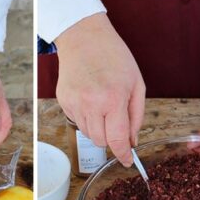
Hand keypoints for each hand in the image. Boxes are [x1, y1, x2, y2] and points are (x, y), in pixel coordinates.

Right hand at [54, 13, 144, 165]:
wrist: (84, 38)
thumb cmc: (114, 56)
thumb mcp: (136, 84)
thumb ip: (135, 116)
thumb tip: (131, 142)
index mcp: (113, 99)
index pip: (117, 140)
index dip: (123, 155)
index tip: (127, 162)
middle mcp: (91, 104)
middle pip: (101, 141)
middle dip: (111, 138)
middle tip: (116, 121)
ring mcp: (74, 103)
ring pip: (88, 134)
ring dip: (98, 128)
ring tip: (102, 106)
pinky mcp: (63, 101)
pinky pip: (77, 121)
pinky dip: (86, 118)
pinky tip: (90, 99)